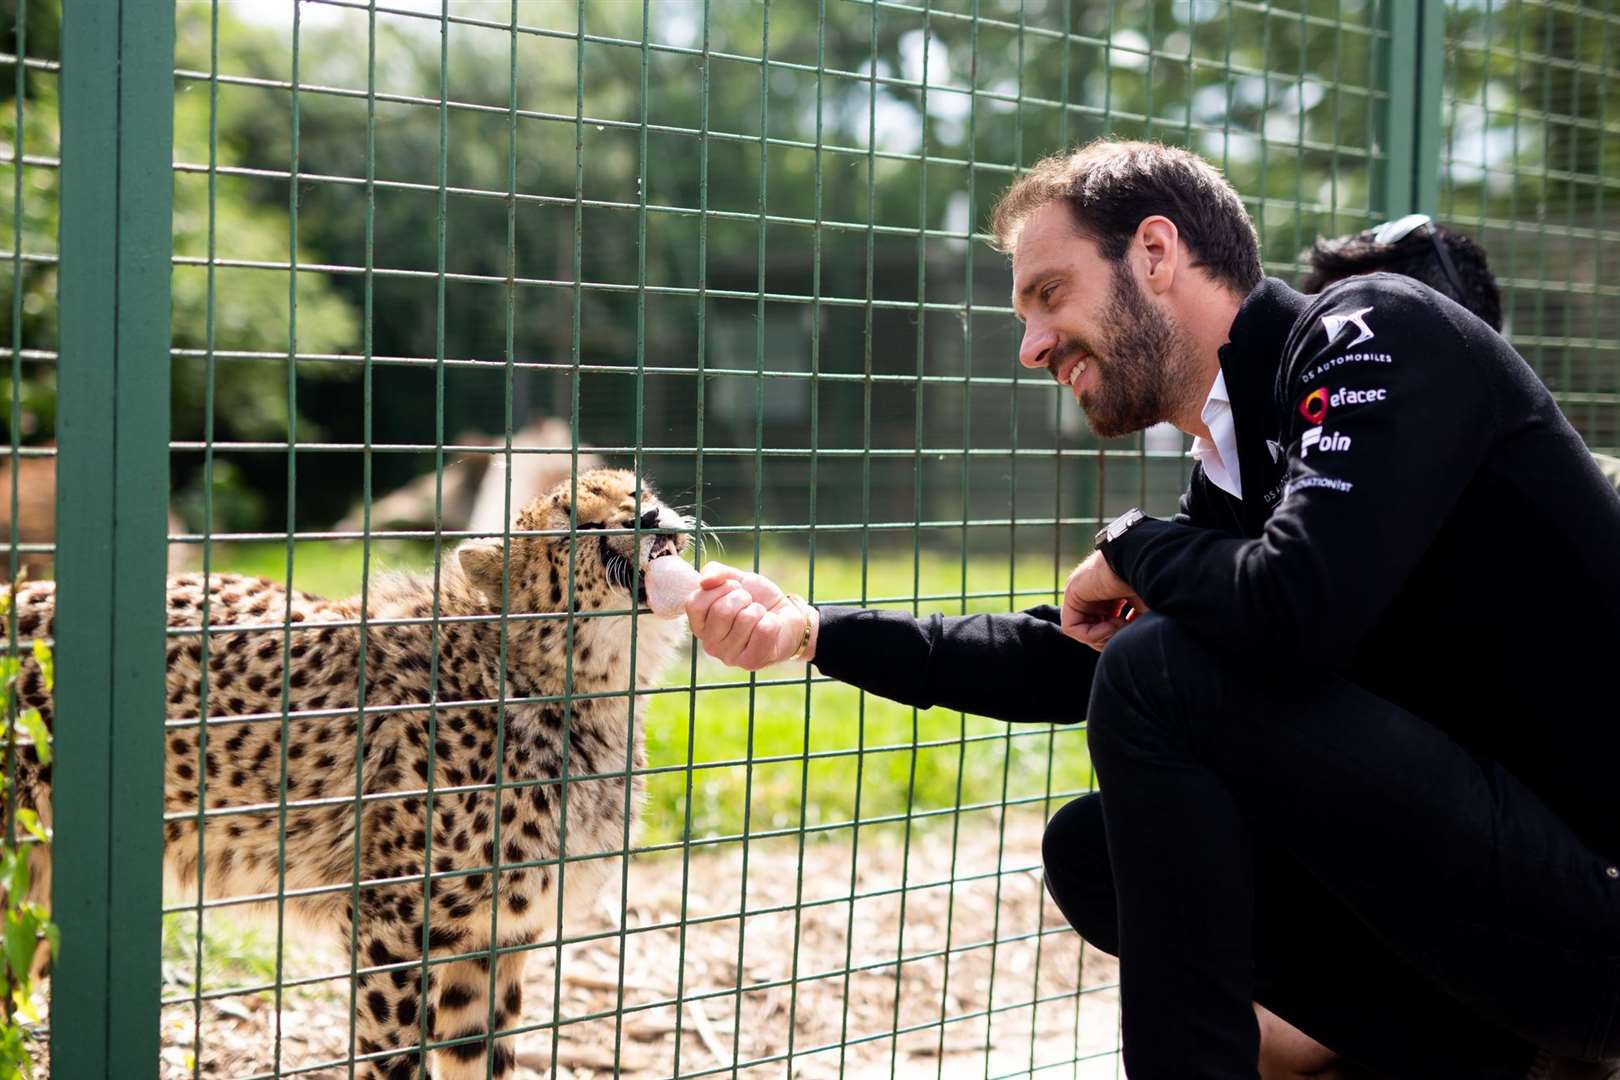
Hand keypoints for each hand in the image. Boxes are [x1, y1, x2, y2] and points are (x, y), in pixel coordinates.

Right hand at [684, 562, 816, 670]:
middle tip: (749, 603)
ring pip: (746, 619)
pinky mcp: (751, 662)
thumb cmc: (756, 598)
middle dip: (742, 597)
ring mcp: (729, 657)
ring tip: (759, 616)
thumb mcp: (736, 578)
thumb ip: (716, 572)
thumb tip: (704, 581)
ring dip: (758, 610)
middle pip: (721, 611)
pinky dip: (772, 621)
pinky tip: (769, 627)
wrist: (786, 615)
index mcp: (699, 625)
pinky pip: (764, 630)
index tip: (732, 589)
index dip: (719, 589)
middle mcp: (709, 645)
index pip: (695, 603)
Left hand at [1061, 550, 1145, 651]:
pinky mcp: (1071, 594)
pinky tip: (1114, 623)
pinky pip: (1073, 628)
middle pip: (1096, 633)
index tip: (1140, 631)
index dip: (1123, 637)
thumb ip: (1137, 629)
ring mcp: (1082, 593)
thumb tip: (1133, 649)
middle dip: (1114, 640)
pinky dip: (1093, 634)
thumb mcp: (1147, 610)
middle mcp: (1095, 595)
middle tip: (1131, 632)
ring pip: (1085, 632)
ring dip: (1107, 637)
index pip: (1110, 628)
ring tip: (1125, 626)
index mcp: (1112, 596)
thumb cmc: (1150, 582)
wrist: (1143, 560)